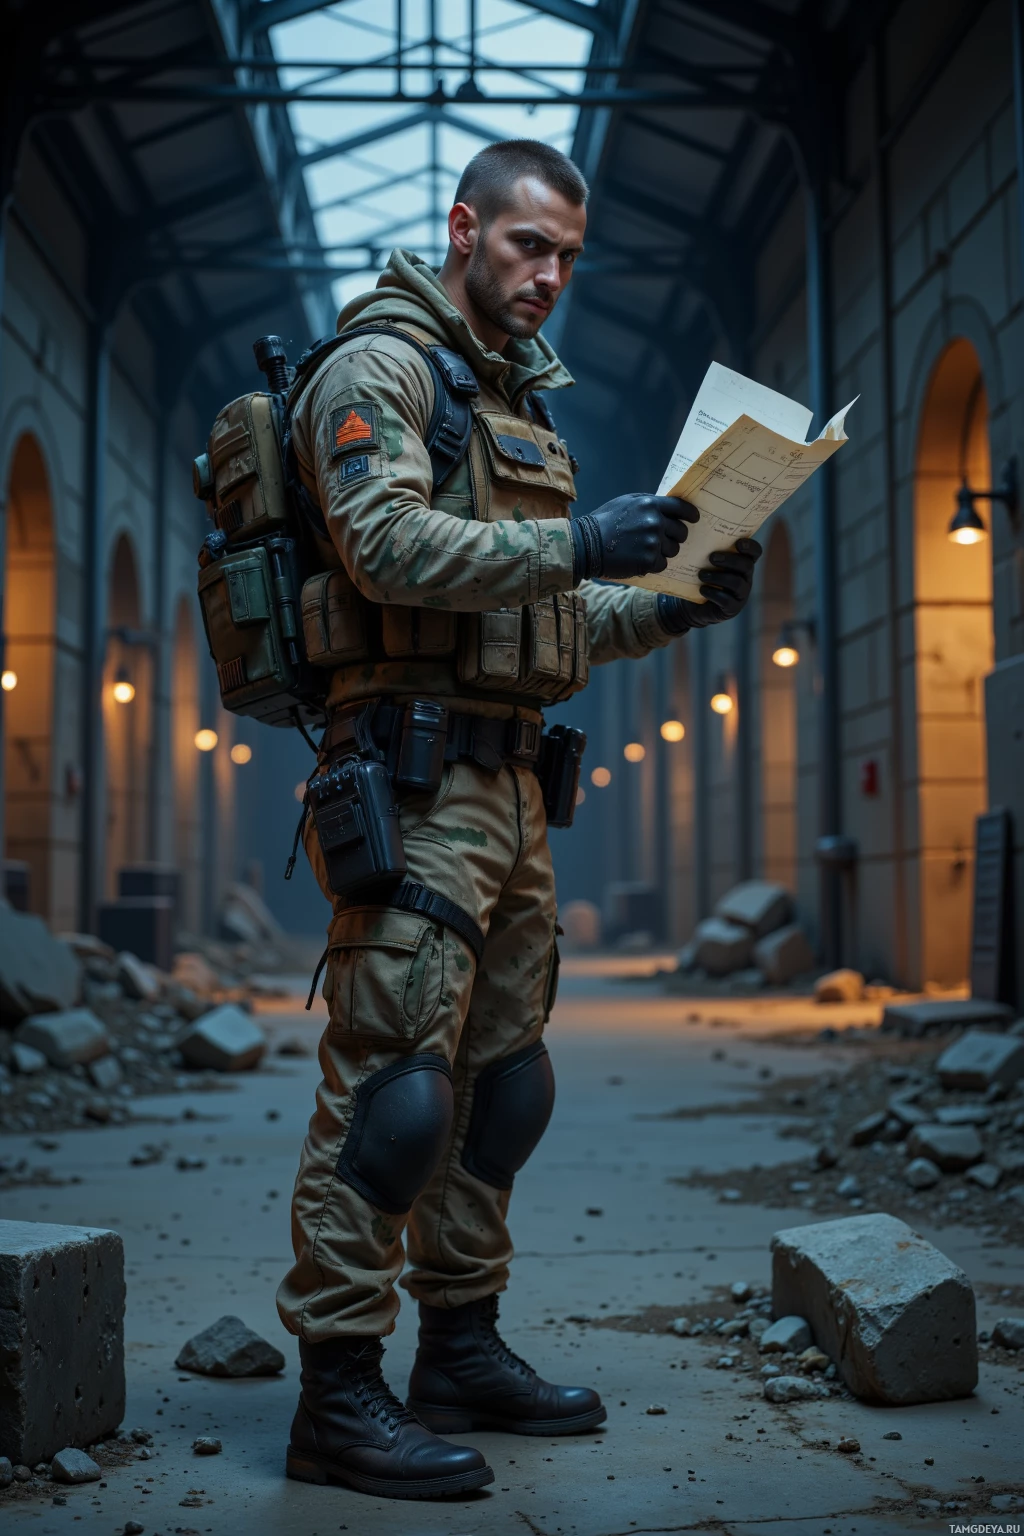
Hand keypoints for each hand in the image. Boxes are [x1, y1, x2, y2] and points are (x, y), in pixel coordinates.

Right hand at [571, 495, 697, 581]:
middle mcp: (655, 522)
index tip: (693, 519)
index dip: (691, 514)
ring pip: (673, 550)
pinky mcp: (648, 560)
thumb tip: (667, 508)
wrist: (586, 544)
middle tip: (661, 540)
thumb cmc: (604, 522)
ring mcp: (653, 542)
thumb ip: (647, 504)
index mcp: (650, 504)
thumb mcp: (625, 502)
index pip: (681, 508)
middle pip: (681, 532)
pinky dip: (653, 564)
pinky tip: (638, 559)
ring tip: (643, 550)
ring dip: (662, 552)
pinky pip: (662, 564)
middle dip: (675, 537)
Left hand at [657, 538, 762, 632]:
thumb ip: (708, 548)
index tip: (738, 543)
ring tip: (701, 574)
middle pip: (746, 565)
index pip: (756, 552)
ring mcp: (741, 594)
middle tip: (712, 557)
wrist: (691, 606)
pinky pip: (727, 600)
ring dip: (718, 577)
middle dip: (730, 560)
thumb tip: (698, 527)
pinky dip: (713, 593)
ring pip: (737, 583)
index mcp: (742, 563)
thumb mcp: (704, 562)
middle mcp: (746, 577)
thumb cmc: (700, 578)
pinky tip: (702, 589)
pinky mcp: (732, 608)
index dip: (750, 546)